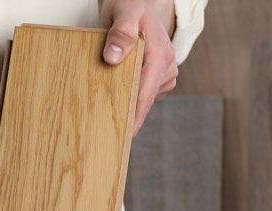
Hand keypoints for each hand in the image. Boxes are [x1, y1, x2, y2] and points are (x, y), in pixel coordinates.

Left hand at [101, 0, 176, 136]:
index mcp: (159, 55)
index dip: (135, 118)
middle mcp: (166, 66)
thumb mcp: (124, 12)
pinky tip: (115, 95)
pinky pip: (141, 92)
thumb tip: (113, 58)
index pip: (145, 94)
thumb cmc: (131, 5)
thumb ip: (121, 33)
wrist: (139, 4)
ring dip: (125, 103)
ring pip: (142, 97)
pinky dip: (128, 96)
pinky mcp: (157, 77)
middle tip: (106, 134)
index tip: (126, 137)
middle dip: (128, 116)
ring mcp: (163, 73)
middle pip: (144, 100)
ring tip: (105, 110)